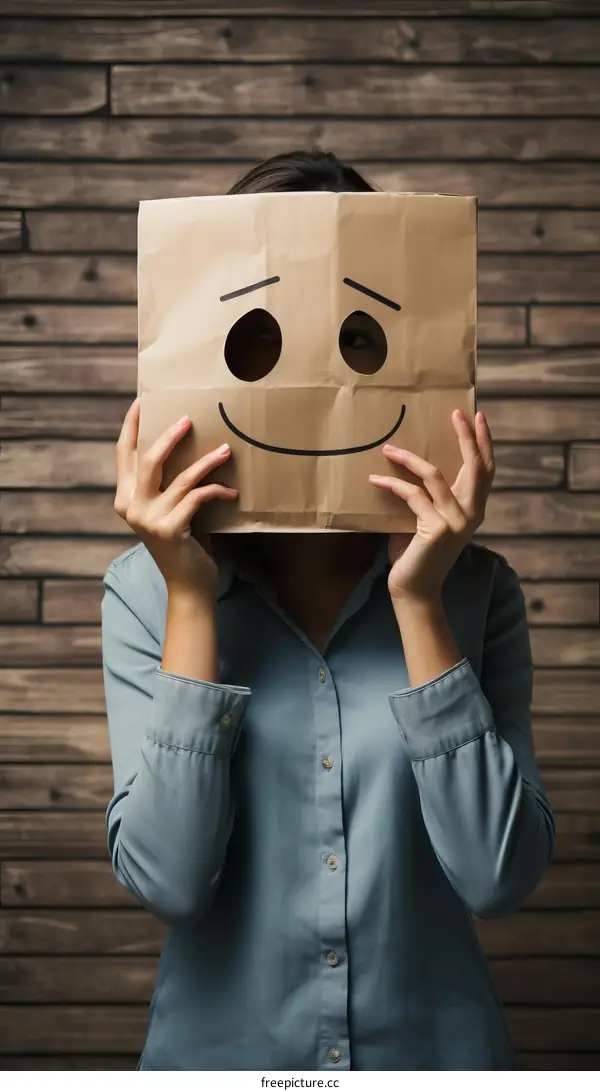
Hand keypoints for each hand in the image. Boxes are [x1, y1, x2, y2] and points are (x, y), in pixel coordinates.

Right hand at [113, 397, 237, 594]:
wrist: (188, 585)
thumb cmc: (184, 542)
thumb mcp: (169, 508)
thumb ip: (166, 483)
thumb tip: (186, 441)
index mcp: (124, 498)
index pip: (124, 453)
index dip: (132, 425)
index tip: (143, 400)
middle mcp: (131, 507)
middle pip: (149, 459)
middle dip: (170, 436)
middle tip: (189, 419)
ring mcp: (148, 519)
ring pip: (181, 478)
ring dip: (207, 461)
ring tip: (225, 450)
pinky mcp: (170, 529)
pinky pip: (198, 497)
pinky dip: (217, 490)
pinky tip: (231, 491)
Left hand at [369, 409, 494, 602]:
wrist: (414, 589)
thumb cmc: (416, 553)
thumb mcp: (427, 519)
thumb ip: (430, 497)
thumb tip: (411, 462)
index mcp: (474, 510)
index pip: (485, 469)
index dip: (483, 442)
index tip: (478, 416)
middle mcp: (472, 514)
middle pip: (475, 466)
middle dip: (466, 436)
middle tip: (456, 412)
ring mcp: (457, 521)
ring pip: (436, 475)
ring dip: (410, 459)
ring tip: (389, 448)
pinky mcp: (437, 528)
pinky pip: (412, 495)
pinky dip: (392, 484)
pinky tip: (376, 479)